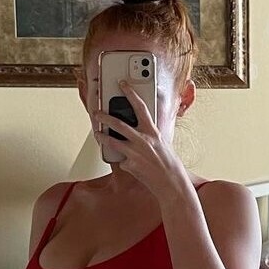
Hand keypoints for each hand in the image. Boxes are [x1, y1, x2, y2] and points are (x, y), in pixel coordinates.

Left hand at [94, 80, 190, 201]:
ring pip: (112, 141)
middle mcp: (143, 140)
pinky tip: (131, 166)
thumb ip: (150, 136)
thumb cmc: (170, 165)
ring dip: (102, 136)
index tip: (122, 84)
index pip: (140, 107)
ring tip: (97, 133)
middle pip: (119, 123)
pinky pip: (121, 161)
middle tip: (96, 112)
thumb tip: (138, 132)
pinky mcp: (129, 165)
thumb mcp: (163, 144)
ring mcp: (134, 153)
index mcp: (153, 132)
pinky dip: (124, 162)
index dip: (131, 93)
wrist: (171, 184)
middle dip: (104, 116)